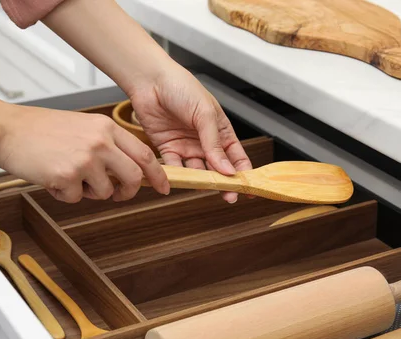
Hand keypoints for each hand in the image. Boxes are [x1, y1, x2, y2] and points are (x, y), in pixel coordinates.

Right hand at [0, 105, 169, 202]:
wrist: (7, 129)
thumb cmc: (40, 129)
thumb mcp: (83, 127)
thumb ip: (108, 146)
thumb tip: (128, 170)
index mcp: (106, 128)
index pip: (144, 154)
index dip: (157, 174)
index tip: (164, 186)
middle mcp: (100, 142)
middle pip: (134, 177)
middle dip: (129, 192)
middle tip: (119, 194)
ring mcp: (84, 159)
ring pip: (106, 192)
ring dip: (90, 192)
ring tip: (70, 177)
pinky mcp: (66, 176)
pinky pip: (76, 198)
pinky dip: (65, 194)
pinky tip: (52, 177)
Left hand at [129, 66, 252, 203]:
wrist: (151, 81)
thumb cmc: (181, 87)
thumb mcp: (205, 114)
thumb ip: (214, 144)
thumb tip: (227, 169)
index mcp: (220, 130)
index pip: (236, 156)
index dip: (243, 172)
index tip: (250, 188)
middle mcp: (204, 141)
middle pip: (217, 168)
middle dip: (224, 182)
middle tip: (229, 196)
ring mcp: (186, 146)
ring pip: (196, 171)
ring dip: (201, 181)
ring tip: (205, 187)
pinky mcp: (167, 148)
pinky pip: (174, 167)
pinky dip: (177, 175)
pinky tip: (182, 181)